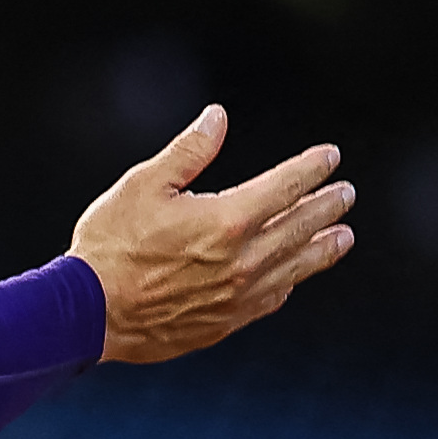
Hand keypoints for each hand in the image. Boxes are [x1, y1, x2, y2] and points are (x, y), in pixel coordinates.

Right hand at [71, 106, 355, 363]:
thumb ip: (187, 151)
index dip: (311, 168)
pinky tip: (294, 277)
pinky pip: (272, 299)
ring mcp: (239, 295)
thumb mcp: (142, 185)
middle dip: (327, 206)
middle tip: (346, 194)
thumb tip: (217, 117)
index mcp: (226, 219)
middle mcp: (244, 259)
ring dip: (324, 248)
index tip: (330, 157)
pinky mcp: (227, 321)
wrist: (91, 313)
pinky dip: (290, 282)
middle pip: (301, 227)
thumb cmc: (110, 244)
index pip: (285, 186)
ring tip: (343, 237)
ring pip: (297, 267)